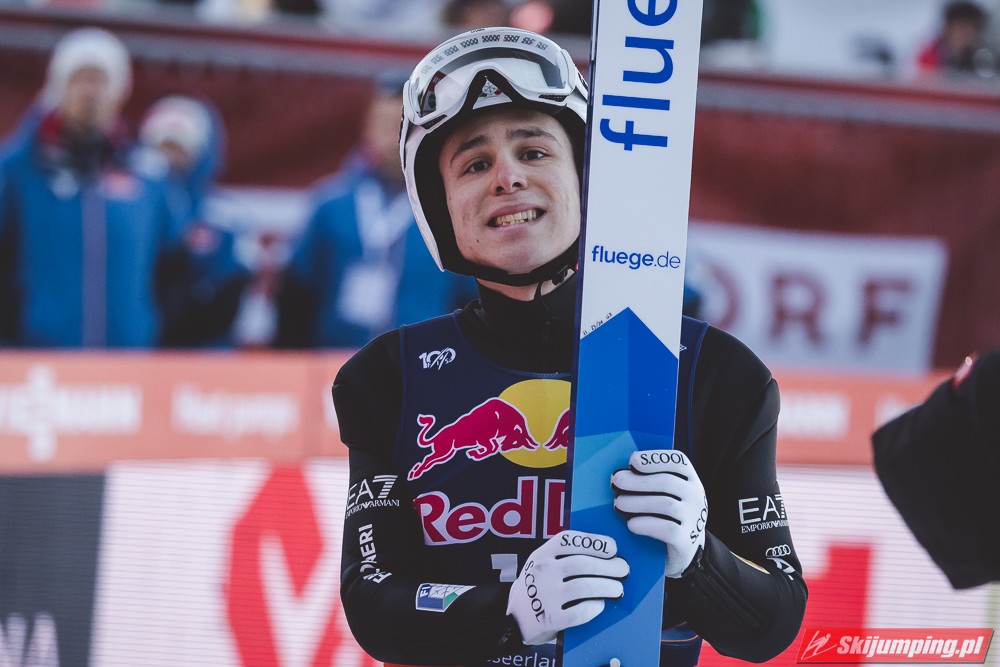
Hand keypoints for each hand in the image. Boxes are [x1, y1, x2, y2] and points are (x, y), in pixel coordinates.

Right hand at [506, 530, 628, 644]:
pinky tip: (599, 605)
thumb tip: (604, 553)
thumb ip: (562, 557)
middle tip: (623, 569)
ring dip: (606, 586)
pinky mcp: (550, 619)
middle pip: (582, 564)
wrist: (513, 621)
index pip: (569, 541)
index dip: (594, 542)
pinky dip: (593, 607)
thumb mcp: (540, 565)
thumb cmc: (536, 588)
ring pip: (584, 587)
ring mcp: (545, 596)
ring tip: (617, 588)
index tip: (612, 548)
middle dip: (608, 566)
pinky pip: (579, 612)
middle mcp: (542, 572)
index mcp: (540, 555)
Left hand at [611, 450, 707, 578]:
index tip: (632, 461)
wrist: (684, 547)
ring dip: (638, 502)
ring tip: (618, 503)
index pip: (677, 461)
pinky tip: (631, 524)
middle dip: (638, 481)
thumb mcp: (663, 493)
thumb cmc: (665, 513)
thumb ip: (649, 479)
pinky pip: (667, 529)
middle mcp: (696, 496)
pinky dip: (647, 524)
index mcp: (690, 479)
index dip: (654, 459)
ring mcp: (694, 518)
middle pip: (667, 482)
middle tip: (616, 481)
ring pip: (666, 505)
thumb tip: (621, 470)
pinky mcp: (687, 540)